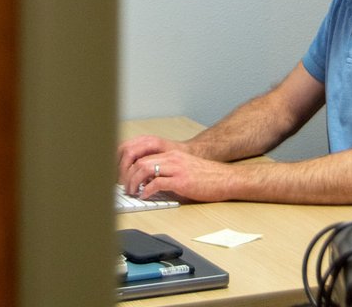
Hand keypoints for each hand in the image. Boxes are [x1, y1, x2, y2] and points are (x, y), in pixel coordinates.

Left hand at [122, 147, 238, 202]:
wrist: (225, 179)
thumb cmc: (207, 177)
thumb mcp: (185, 169)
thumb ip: (168, 173)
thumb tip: (150, 185)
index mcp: (172, 155)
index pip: (144, 156)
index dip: (131, 168)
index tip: (127, 179)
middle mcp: (172, 158)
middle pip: (141, 161)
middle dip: (128, 176)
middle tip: (126, 188)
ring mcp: (177, 168)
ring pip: (145, 169)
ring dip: (135, 182)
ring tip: (133, 192)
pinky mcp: (181, 181)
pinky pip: (158, 183)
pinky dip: (147, 190)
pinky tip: (145, 196)